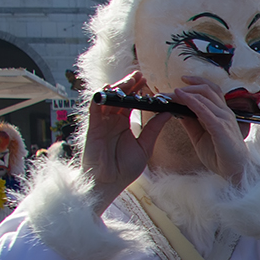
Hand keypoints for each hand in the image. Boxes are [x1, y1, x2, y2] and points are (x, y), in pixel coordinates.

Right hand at [81, 70, 170, 214]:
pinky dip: (101, 97)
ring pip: (108, 98)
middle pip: (121, 96)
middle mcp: (112, 120)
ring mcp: (102, 122)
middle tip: (140, 76)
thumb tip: (167, 111)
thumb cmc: (124, 169)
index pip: (132, 102)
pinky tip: (109, 90)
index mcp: (124, 124)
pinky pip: (95, 107)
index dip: (139, 91)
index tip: (148, 82)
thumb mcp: (145, 147)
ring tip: (129, 81)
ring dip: (118, 88)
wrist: (108, 183)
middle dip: (129, 84)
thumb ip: (154, 128)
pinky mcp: (93, 126)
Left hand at [172, 76, 254, 184]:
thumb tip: (177, 111)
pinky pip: (204, 110)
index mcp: (221, 113)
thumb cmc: (220, 156)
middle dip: (186, 87)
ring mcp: (224, 118)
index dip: (194, 84)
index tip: (178, 85)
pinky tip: (180, 98)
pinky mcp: (220, 127)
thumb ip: (190, 123)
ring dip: (185, 93)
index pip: (209, 90)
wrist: (235, 172)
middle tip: (168, 92)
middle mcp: (224, 112)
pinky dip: (191, 101)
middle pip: (206, 89)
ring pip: (204, 96)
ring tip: (170, 94)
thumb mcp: (199, 137)